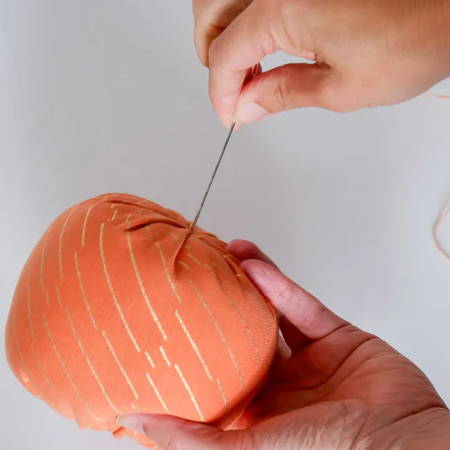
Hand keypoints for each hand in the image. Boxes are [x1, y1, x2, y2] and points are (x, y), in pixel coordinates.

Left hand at [118, 240, 449, 448]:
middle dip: (221, 308)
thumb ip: (192, 437)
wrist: (404, 445)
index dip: (194, 350)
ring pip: (271, 314)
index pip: (217, 377)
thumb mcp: (249, 449)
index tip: (168, 322)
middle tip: (194, 280)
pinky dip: (277, 284)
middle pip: (243, 337)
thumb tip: (132, 421)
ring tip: (221, 257)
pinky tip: (252, 262)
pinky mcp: (337, 338)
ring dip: (248, 285)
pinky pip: (301, 305)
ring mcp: (310, 361)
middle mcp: (281, 387)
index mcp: (257, 416)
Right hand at [193, 0, 449, 126]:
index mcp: (283, 7)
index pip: (224, 56)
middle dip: (213, 59)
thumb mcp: (340, 88)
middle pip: (210, 14)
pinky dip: (249, 17)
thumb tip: (246, 107)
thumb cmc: (416, 37)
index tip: (230, 115)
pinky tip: (266, 42)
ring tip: (249, 69)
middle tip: (233, 91)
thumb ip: (280, 94)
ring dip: (226, 33)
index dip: (221, 93)